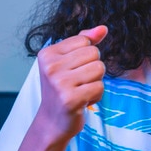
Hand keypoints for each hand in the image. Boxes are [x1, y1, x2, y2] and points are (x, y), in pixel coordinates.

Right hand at [36, 25, 107, 141]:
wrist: (52, 122)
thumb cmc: (63, 90)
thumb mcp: (68, 62)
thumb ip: (85, 42)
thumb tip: (103, 29)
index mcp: (48, 54)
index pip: (85, 41)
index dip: (86, 57)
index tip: (72, 71)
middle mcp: (50, 66)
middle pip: (94, 53)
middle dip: (92, 69)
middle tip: (77, 83)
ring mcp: (59, 83)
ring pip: (99, 69)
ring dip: (95, 82)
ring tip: (80, 91)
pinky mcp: (70, 99)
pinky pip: (99, 87)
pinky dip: (95, 95)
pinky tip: (82, 101)